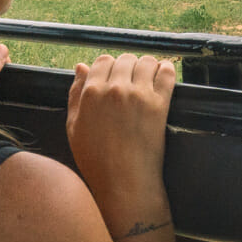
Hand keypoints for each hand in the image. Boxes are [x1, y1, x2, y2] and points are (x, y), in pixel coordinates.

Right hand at [66, 53, 178, 231]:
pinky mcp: (160, 104)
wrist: (123, 182)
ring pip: (147, 61)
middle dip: (129, 66)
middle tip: (133, 80)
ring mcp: (139, 95)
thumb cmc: (95, 159)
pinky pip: (167, 72)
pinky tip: (163, 76)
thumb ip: (76, 94)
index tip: (115, 76)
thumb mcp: (74, 126)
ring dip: (148, 67)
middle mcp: (115, 89)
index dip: (109, 67)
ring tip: (148, 79)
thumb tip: (80, 67)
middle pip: (125, 59)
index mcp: (91, 92)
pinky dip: (166, 70)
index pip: (102, 61)